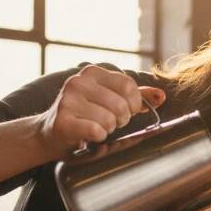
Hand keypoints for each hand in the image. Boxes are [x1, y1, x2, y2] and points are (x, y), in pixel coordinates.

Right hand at [37, 64, 165, 156]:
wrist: (50, 134)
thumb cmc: (84, 117)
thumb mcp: (108, 101)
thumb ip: (134, 97)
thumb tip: (161, 95)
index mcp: (93, 72)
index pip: (128, 85)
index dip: (134, 104)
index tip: (128, 112)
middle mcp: (78, 82)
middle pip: (121, 105)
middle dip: (121, 120)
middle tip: (110, 123)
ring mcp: (68, 100)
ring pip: (110, 119)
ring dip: (108, 130)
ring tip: (97, 128)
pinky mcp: (63, 120)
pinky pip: (96, 130)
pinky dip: (98, 137)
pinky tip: (89, 135)